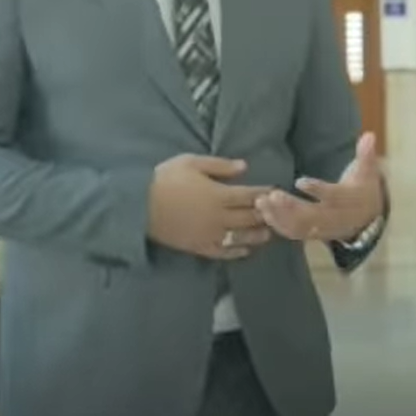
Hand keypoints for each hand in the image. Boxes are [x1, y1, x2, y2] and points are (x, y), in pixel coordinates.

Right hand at [147, 154, 271, 259]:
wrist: (137, 206)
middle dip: (266, 215)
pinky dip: (237, 252)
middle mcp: (219, 217)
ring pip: (241, 237)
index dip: (265, 194)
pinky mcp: (199, 247)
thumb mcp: (191, 163)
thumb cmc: (164, 180)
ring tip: (269, 233)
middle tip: (278, 214)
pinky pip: (223, 252)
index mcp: (218, 195)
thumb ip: (219, 165)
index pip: (250, 195)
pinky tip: (246, 250)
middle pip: (250, 217)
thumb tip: (244, 167)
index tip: (277, 191)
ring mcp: (210, 235)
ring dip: (257, 235)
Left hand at [255, 132, 385, 242]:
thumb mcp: (367, 172)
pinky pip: (293, 233)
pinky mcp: (312, 233)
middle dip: (290, 208)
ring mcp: (322, 228)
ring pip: (299, 226)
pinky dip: (278, 225)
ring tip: (261, 202)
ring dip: (279, 216)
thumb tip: (369, 135)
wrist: (367, 219)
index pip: (331, 196)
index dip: (317, 190)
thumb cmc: (363, 190)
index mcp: (346, 199)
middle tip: (271, 195)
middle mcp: (332, 216)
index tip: (299, 182)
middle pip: (310, 216)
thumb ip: (366, 154)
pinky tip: (263, 212)